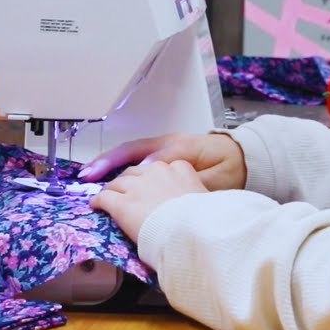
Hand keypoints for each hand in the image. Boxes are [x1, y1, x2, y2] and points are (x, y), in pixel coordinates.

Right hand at [79, 132, 245, 190]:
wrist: (244, 156)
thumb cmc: (231, 168)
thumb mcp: (215, 177)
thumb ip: (189, 177)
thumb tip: (158, 176)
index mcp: (181, 148)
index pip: (149, 158)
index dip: (129, 172)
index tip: (110, 186)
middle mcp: (169, 143)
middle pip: (131, 149)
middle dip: (106, 162)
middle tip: (86, 177)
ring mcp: (164, 145)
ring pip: (130, 150)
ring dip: (108, 161)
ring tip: (88, 175)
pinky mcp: (163, 150)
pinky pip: (136, 154)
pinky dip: (118, 162)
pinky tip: (106, 175)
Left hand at [90, 160, 206, 242]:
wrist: (192, 232)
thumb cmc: (203, 220)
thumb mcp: (204, 197)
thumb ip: (194, 192)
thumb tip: (196, 202)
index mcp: (178, 167)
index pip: (157, 168)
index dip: (150, 179)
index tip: (149, 187)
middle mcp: (155, 172)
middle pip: (134, 172)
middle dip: (128, 182)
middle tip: (126, 193)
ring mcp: (136, 187)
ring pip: (117, 183)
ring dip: (112, 190)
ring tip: (107, 198)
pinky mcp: (121, 204)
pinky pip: (104, 198)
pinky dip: (98, 201)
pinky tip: (96, 206)